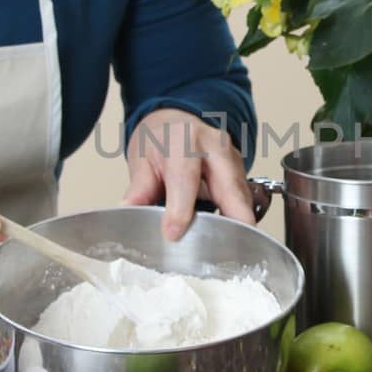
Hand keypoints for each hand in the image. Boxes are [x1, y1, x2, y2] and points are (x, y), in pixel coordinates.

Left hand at [124, 108, 254, 240]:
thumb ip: (139, 188)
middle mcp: (216, 148)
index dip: (180, 209)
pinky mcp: (242, 173)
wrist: (178, 121)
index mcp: (185, 140)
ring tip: (225, 250)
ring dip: (237, 225)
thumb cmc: (161, 139)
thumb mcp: (142, 159)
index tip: (172, 233)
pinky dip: (238, 221)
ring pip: (243, 199)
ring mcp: (234, 160)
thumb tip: (127, 211)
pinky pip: (244, 201)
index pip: (185, 178)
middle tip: (225, 251)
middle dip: (232, 222)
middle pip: (230, 190)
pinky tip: (228, 237)